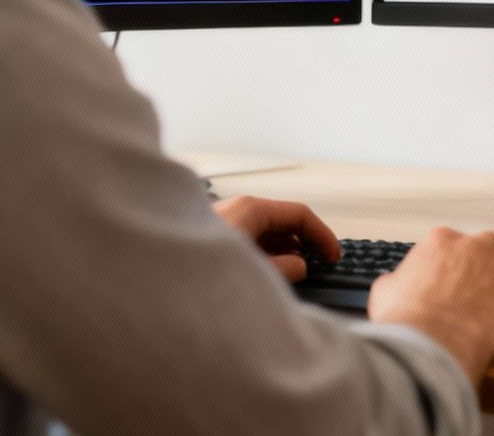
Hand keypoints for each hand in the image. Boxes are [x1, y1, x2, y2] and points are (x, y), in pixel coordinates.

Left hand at [213, 195, 339, 281]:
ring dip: (283, 251)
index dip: (322, 235)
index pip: (299, 214)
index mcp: (252, 209)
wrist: (159, 286)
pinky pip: (250, 239)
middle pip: (282, 221)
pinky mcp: (215, 236)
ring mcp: (225, 221)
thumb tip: (301, 266)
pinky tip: (268, 272)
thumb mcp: (257, 272)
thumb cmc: (206, 270)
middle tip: (317, 267)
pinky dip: (265, 253)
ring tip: (293, 274)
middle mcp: (239, 208)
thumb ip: (287, 269)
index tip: (333, 257)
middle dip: (303, 243)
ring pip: (265, 231)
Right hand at [366, 226, 493, 384]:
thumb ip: (395, 280)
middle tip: (489, 279)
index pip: (456, 241)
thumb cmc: (409, 321)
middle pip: (491, 243)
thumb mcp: (385, 293)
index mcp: (441, 241)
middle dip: (491, 259)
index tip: (461, 273)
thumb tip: (394, 282)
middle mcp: (474, 246)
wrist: (434, 342)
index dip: (460, 259)